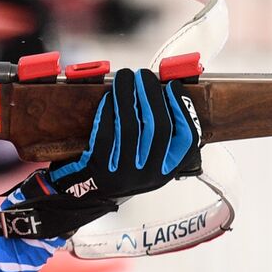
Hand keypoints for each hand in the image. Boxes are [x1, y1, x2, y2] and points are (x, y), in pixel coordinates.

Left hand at [16, 68, 201, 232]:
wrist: (84, 196)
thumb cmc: (117, 171)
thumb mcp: (147, 163)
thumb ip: (160, 139)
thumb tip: (162, 93)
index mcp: (166, 172)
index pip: (187, 139)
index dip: (183, 109)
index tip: (173, 87)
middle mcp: (149, 176)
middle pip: (158, 127)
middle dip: (152, 94)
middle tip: (144, 75)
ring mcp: (124, 173)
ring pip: (130, 126)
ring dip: (128, 95)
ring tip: (125, 77)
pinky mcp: (99, 168)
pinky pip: (106, 133)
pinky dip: (108, 111)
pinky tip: (108, 98)